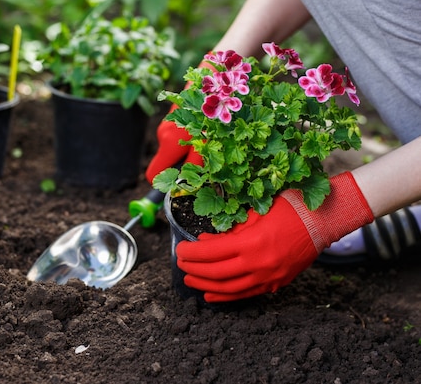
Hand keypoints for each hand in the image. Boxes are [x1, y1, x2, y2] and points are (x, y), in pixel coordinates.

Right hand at [145, 54, 218, 183]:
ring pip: (175, 149)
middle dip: (183, 166)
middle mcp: (163, 135)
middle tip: (206, 162)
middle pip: (167, 162)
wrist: (211, 76)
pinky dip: (191, 137)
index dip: (163, 185)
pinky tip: (207, 128)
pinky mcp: (175, 116)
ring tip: (211, 141)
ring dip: (191, 150)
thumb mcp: (207, 143)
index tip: (179, 186)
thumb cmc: (210, 110)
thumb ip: (195, 166)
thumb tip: (187, 187)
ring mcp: (167, 124)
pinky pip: (179, 136)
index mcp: (167, 144)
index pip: (153, 175)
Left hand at [176, 172, 373, 301]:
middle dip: (194, 270)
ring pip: (229, 288)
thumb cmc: (291, 209)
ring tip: (190, 281)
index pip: (212, 253)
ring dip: (205, 286)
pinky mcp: (276, 283)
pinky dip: (226, 296)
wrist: (324, 221)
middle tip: (180, 266)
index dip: (192, 254)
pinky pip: (246, 294)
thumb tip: (204, 242)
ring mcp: (268, 277)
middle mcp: (259, 263)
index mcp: (252, 242)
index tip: (180, 251)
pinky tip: (211, 295)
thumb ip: (230, 229)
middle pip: (216, 273)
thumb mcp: (257, 212)